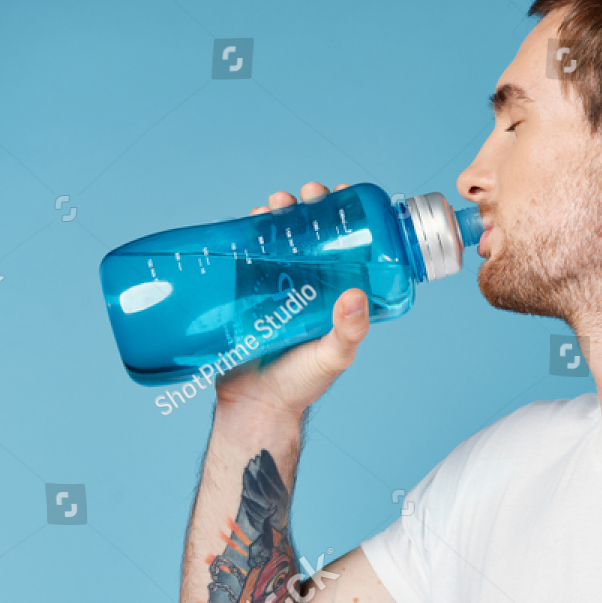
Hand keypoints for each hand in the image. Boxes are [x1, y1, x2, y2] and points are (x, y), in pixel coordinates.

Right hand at [214, 181, 368, 418]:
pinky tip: (249, 219)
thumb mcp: (334, 356)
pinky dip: (248, 234)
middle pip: (311, 235)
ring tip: (275, 203)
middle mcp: (309, 286)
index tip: (343, 196)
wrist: (254, 406)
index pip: (346, 247)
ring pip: (279, 240)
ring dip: (278, 214)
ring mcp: (276, 287)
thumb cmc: (300, 385)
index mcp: (336, 295)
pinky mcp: (245, 293)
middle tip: (307, 195)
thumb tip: (356, 295)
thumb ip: (348, 330)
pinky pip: (247, 256)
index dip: (346, 219)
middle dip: (309, 208)